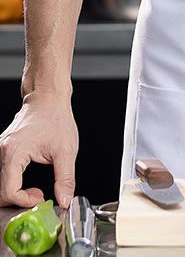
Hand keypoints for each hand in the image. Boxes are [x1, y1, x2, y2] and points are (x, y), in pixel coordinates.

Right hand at [0, 93, 77, 208]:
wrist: (47, 97)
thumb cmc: (55, 117)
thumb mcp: (66, 150)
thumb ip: (65, 178)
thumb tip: (64, 200)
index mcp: (14, 152)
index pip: (9, 191)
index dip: (24, 200)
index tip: (40, 197)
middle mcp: (1, 151)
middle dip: (17, 200)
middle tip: (37, 195)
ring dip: (13, 194)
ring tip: (33, 190)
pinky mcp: (2, 151)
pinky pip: (1, 176)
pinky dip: (11, 185)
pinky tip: (25, 183)